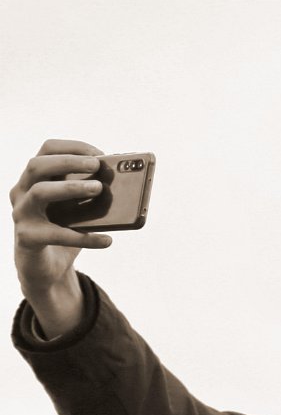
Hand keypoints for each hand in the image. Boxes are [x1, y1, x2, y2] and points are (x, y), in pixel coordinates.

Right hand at [10, 139, 110, 335]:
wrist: (45, 267)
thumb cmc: (64, 230)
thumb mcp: (80, 209)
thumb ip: (92, 196)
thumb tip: (124, 186)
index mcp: (35, 178)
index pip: (47, 150)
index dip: (73, 147)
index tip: (101, 153)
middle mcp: (22, 191)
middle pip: (37, 165)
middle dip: (68, 162)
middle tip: (97, 165)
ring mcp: (21, 214)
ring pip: (40, 192)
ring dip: (71, 188)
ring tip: (99, 189)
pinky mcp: (27, 238)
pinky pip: (56, 235)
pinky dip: (85, 237)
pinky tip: (108, 241)